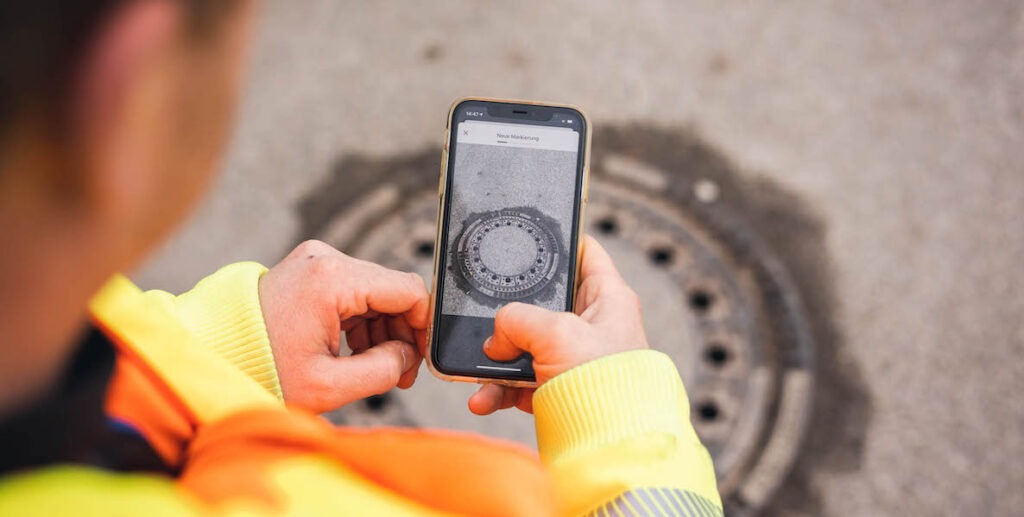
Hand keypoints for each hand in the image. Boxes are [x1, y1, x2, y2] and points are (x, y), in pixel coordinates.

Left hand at [259, 240, 428, 412]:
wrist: (213, 357)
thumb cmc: (260, 370)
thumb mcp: (329, 385)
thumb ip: (384, 370)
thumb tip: (409, 356)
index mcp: (332, 279)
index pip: (409, 290)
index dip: (423, 327)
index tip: (419, 359)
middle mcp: (325, 258)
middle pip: (392, 289)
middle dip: (401, 331)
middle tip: (398, 372)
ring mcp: (315, 260)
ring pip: (375, 290)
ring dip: (382, 328)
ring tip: (373, 366)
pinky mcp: (309, 268)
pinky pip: (353, 290)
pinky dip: (361, 319)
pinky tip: (354, 350)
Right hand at [468, 235, 648, 414]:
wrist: (610, 445)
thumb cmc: (605, 383)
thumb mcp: (556, 333)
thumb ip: (517, 320)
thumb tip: (495, 339)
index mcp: (609, 298)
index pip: (586, 253)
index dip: (560, 240)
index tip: (531, 236)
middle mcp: (593, 326)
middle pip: (543, 303)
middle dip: (510, 314)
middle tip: (488, 315)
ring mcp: (574, 359)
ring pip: (525, 346)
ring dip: (495, 360)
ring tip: (475, 370)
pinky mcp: (557, 389)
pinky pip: (519, 382)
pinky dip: (498, 390)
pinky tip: (482, 398)